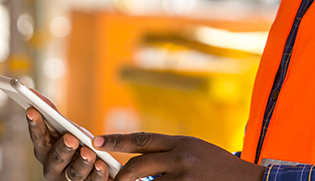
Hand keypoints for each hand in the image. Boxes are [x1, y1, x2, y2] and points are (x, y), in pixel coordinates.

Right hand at [25, 94, 110, 180]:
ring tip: (89, 153)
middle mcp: (53, 167)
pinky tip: (102, 164)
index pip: (38, 137)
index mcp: (44, 150)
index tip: (32, 109)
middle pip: (56, 158)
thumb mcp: (63, 126)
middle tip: (71, 138)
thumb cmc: (73, 140)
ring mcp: (68, 179)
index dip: (35, 124)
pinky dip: (97, 173)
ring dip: (82, 162)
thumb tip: (32, 92)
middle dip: (63, 148)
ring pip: (74, 172)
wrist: (91, 164)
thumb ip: (50, 112)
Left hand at [94, 133, 263, 180]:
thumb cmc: (219, 167)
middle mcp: (182, 157)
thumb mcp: (195, 150)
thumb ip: (169, 154)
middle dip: (121, 178)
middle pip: (138, 165)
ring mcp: (186, 178)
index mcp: (181, 142)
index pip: (142, 139)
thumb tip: (137, 165)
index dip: (116, 139)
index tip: (95, 140)